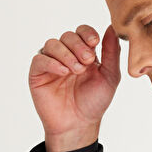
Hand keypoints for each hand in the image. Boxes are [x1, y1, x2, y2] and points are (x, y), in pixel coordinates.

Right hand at [28, 23, 120, 138]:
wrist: (79, 124)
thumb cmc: (94, 102)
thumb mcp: (109, 76)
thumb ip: (112, 52)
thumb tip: (112, 27)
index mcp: (84, 53)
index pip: (82, 32)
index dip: (87, 33)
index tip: (95, 42)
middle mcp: (67, 55)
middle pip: (68, 36)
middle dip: (79, 46)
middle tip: (88, 61)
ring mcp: (51, 63)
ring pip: (53, 44)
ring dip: (66, 54)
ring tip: (76, 70)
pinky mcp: (38, 73)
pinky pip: (40, 59)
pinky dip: (52, 63)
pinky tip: (63, 72)